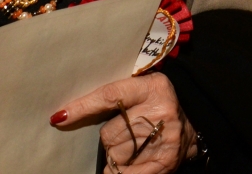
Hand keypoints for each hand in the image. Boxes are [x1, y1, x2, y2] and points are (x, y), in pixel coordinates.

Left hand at [51, 73, 196, 173]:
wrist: (192, 126)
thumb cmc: (156, 105)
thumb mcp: (142, 89)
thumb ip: (115, 96)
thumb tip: (67, 114)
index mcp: (153, 86)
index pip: (110, 95)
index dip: (83, 107)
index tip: (60, 117)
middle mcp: (161, 110)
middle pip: (109, 133)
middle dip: (110, 136)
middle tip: (127, 130)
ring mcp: (165, 138)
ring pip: (116, 154)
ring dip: (118, 154)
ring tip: (135, 144)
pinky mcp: (164, 162)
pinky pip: (125, 173)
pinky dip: (121, 171)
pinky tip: (130, 163)